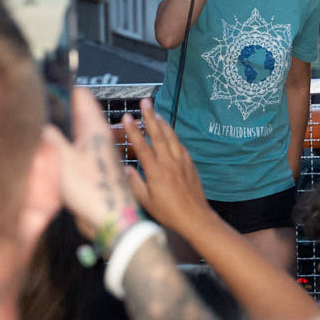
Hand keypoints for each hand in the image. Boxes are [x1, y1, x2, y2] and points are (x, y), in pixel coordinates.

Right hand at [46, 86, 135, 240]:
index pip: (81, 97)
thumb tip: (39, 119)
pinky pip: (74, 148)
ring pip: (74, 130)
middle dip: (59, 105)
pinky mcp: (90, 168)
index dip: (65, 87)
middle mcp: (96, 136)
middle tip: (37, 100)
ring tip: (39, 120)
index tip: (46, 80)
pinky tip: (48, 147)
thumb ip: (51, 136)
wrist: (110, 221)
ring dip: (60, 124)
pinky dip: (62, 143)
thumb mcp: (64, 160)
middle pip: (76, 113)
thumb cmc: (93, 191)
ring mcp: (94, 152)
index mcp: (95, 128)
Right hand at [124, 100, 211, 240]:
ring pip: (171, 137)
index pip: (142, 146)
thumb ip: (134, 183)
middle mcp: (169, 162)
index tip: (127, 117)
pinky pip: (180, 145)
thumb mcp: (146, 201)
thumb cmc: (168, 213)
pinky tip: (170, 133)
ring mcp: (181, 161)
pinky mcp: (190, 164)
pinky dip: (173, 136)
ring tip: (156, 112)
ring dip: (163, 123)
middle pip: (158, 135)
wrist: (195, 217)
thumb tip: (124, 168)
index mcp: (155, 171)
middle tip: (145, 102)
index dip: (133, 130)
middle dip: (150, 116)